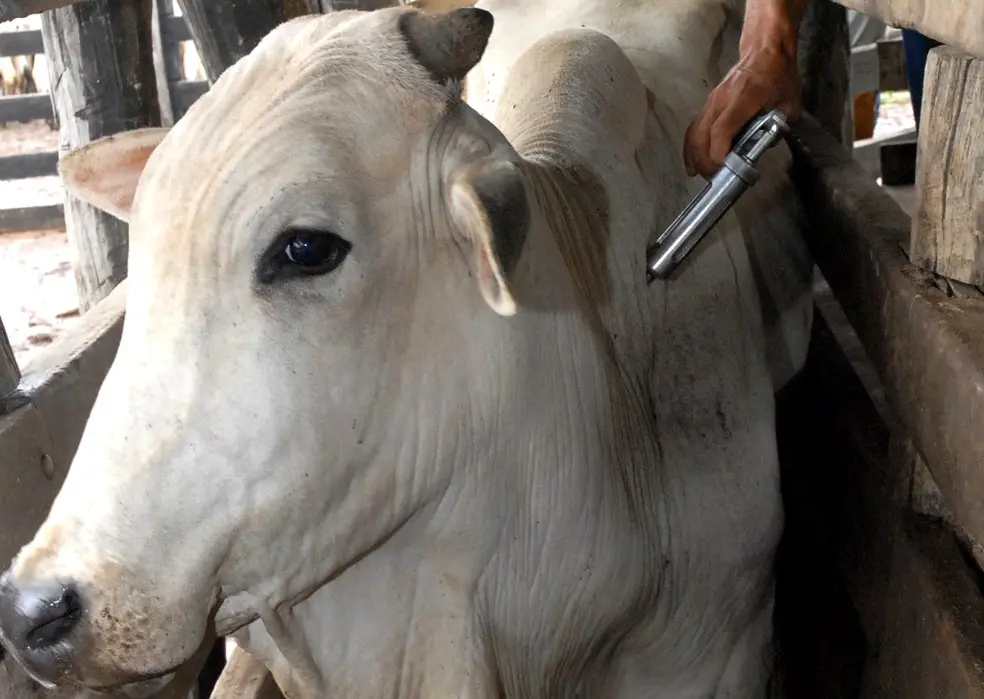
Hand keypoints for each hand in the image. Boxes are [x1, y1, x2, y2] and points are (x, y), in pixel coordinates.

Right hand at [683, 43, 801, 177]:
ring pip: (694, 134)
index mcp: (744, 98)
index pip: (722, 130)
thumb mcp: (790, 103)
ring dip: (696, 158)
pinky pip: (693, 129)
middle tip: (717, 179)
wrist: (765, 49)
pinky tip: (692, 164)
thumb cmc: (779, 75)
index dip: (720, 153)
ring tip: (704, 174)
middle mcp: (722, 100)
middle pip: (703, 137)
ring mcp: (711, 102)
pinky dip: (690, 148)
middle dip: (707, 162)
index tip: (725, 169)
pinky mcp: (708, 105)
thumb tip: (763, 148)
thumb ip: (778, 128)